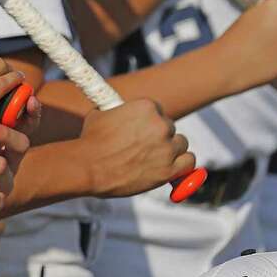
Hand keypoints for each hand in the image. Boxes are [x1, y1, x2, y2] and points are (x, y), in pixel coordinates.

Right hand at [78, 99, 193, 197]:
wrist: (88, 167)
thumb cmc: (90, 140)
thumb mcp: (101, 114)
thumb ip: (117, 111)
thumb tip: (118, 109)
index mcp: (146, 106)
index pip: (158, 110)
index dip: (149, 121)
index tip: (142, 129)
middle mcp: (161, 124)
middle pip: (169, 126)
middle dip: (158, 135)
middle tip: (144, 145)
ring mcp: (166, 148)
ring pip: (181, 143)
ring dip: (171, 149)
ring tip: (155, 157)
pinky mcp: (169, 170)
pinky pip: (188, 162)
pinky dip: (183, 163)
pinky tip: (175, 165)